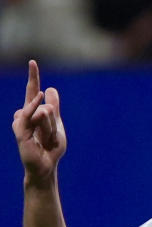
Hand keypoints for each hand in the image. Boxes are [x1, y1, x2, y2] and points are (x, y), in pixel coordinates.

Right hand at [12, 60, 65, 184]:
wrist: (46, 164)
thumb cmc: (51, 146)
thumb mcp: (57, 124)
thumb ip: (54, 109)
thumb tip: (51, 89)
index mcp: (35, 112)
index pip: (33, 91)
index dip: (33, 77)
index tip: (32, 62)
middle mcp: (25, 114)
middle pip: (31, 95)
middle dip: (33, 79)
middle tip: (33, 63)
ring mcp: (21, 122)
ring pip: (43, 112)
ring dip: (51, 124)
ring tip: (50, 133)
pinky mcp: (20, 131)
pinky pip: (31, 119)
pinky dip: (40, 120)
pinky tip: (41, 118)